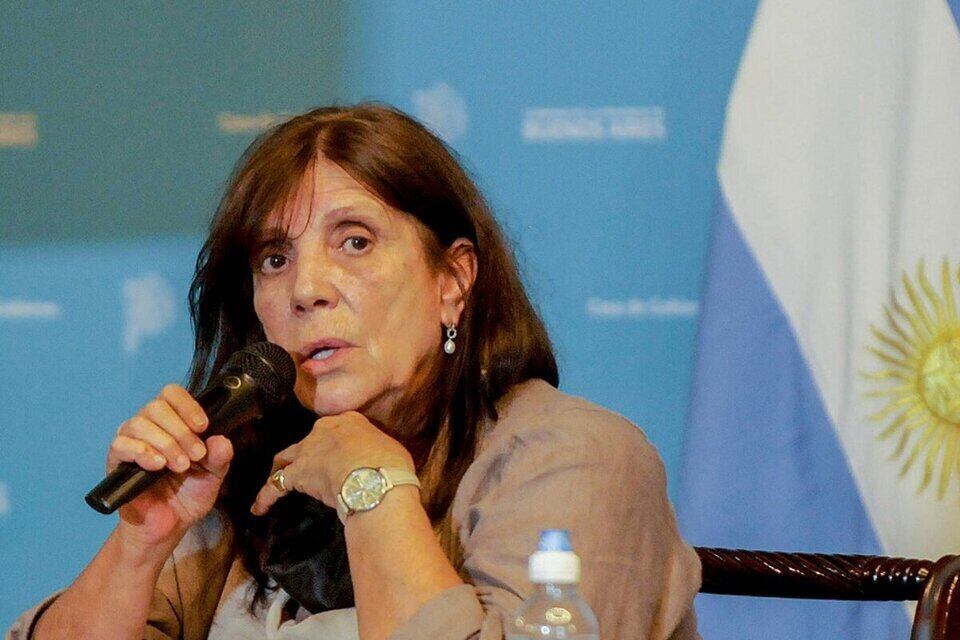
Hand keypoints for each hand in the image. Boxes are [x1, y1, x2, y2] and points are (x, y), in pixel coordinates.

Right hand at [107, 384, 232, 550]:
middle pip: (157, 406)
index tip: (203, 427)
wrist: (168, 525)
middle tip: (195, 455)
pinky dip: (143, 452)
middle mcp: (150, 426)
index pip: (172, 394)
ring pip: (140, 423)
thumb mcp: (213, 475)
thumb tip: (221, 440)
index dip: (188, 405)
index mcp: (173, 422)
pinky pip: (121, 444)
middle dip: (181, 430)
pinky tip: (158, 466)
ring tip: (180, 466)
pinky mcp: (116, 460)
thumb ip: (220, 457)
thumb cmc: (189, 495)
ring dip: (165, 443)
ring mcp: (131, 441)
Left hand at [251, 411, 413, 514]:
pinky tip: (259, 507)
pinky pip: (275, 486)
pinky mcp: (297, 474)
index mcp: (349, 421)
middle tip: (306, 469)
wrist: (374, 477)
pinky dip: (266, 496)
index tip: (336, 455)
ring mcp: (308, 450)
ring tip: (274, 483)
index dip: (334, 444)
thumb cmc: (390, 464)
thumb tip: (381, 460)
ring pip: (286, 458)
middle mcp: (324, 430)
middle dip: (306, 454)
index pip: (336, 430)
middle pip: (308, 441)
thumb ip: (378, 451)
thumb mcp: (390, 449)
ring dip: (280, 470)